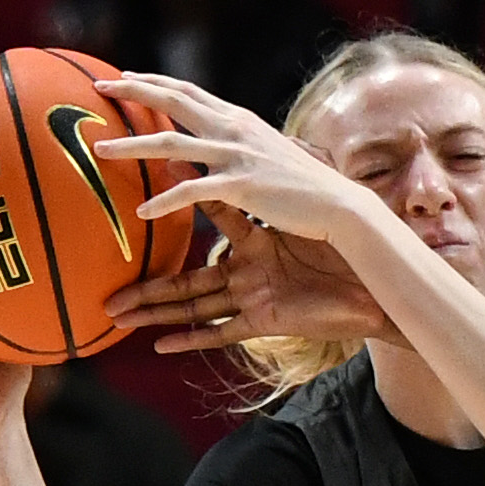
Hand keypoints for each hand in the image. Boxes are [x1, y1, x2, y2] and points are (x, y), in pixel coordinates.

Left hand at [94, 74, 383, 252]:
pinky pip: (191, 190)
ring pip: (170, 143)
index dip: (153, 82)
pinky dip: (164, 200)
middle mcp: (233, 129)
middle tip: (97, 87)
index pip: (187, 91)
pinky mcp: (241, 186)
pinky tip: (142, 211)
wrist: (339, 206)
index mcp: (238, 120)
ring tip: (99, 152)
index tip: (123, 77)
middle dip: (132, 91)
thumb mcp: (265, 159)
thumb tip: (194, 157)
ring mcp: (236, 155)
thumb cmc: (304, 188)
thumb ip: (232, 152)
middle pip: (173, 101)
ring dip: (131, 146)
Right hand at [108, 204, 393, 354]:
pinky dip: (193, 341)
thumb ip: (282, 186)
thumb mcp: (306, 220)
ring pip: (192, 309)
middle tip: (109, 287)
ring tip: (118, 315)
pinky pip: (222, 334)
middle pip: (183, 282)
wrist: (375, 292)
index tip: (141, 192)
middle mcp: (245, 279)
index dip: (175, 208)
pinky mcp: (266, 322)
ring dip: (154, 313)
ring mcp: (251, 301)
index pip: (206, 226)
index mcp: (253, 250)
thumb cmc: (347, 259)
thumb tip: (278, 139)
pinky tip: (161, 346)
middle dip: (145, 285)